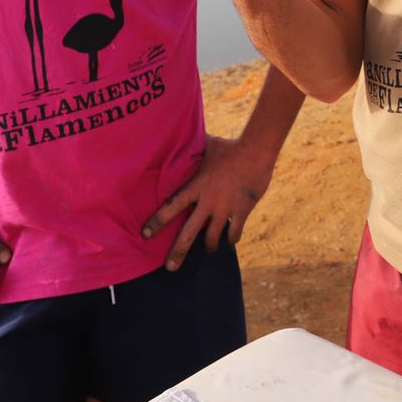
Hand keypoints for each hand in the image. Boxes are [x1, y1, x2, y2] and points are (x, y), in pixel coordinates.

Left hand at [142, 134, 275, 267]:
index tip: (145, 234)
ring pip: (212, 237)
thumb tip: (183, 134)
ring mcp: (225, 208)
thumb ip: (195, 147)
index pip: (172, 206)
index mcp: (196, 186)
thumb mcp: (208, 146)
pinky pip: (234, 233)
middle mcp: (208, 201)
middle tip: (170, 268)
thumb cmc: (230, 146)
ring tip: (207, 250)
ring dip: (207, 246)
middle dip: (178, 252)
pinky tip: (229, 240)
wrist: (256, 151)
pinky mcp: (242, 211)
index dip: (158, 221)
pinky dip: (231, 238)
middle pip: (189, 233)